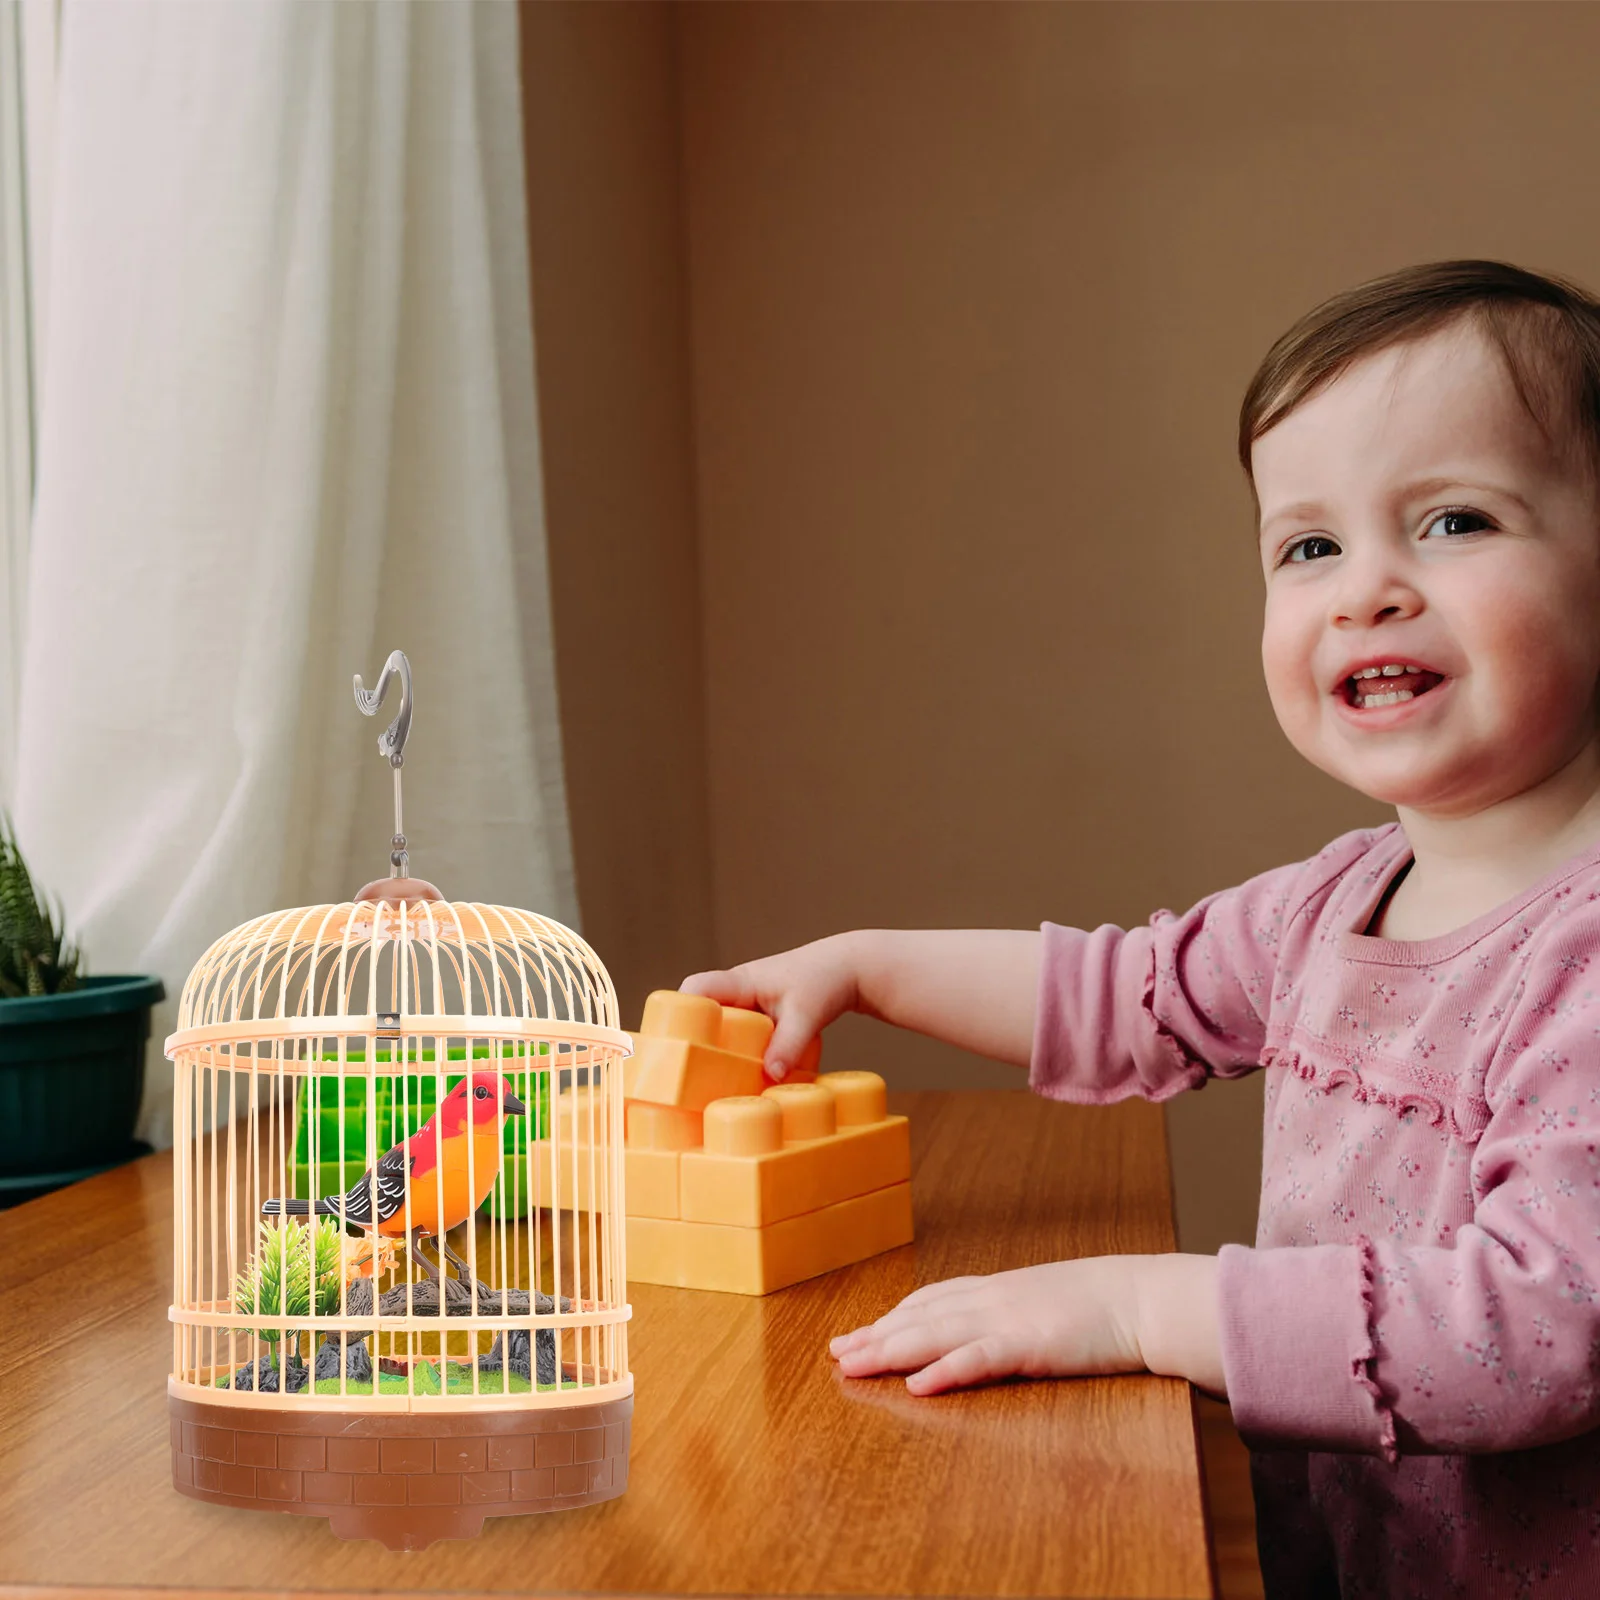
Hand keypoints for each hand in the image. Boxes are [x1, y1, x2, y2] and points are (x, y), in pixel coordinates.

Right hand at [682, 932, 866, 1079]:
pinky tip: (738, 1076)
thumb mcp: (807, 1015)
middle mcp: (739, 990)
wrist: (849, 969)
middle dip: (690, 1037)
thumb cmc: (826, 981)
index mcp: (742, 981)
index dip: (679, 1010)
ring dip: (714, 1046)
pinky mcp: (762, 1014)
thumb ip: (789, 1045)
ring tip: (705, 1081)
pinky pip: (738, 1031)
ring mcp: (750, 1002)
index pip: (696, 988)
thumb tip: (770, 1076)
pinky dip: (735, 1049)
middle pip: (700, 1010)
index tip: (672, 1039)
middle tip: (685, 1071)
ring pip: (720, 1023)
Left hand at [829, 1254, 1224, 1395]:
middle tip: (836, 1352)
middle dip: (875, 1336)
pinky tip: (918, 1385)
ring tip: (853, 1365)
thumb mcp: (1049, 1300)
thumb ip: (1017, 1310)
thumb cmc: (1106, 1303)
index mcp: (1000, 1290)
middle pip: (921, 1318)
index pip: (933, 1300)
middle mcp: (993, 1299)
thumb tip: (993, 1326)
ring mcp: (1009, 1320)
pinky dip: (945, 1370)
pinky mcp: (1030, 1344)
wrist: (1145, 1298)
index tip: (862, 1330)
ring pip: (935, 1335)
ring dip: (889, 1351)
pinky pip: (979, 1358)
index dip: (894, 1316)